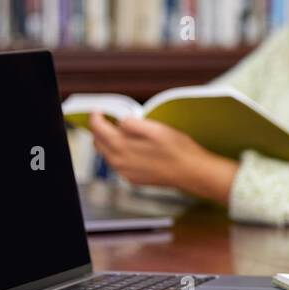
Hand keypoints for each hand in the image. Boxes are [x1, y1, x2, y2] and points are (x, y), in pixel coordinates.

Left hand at [88, 111, 236, 200]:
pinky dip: (119, 153)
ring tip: (119, 131)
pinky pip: (119, 164)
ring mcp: (126, 173)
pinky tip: (132, 148)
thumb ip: (133, 124)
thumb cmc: (178, 150)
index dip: (96, 118)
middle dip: (99, 130)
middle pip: (99, 144)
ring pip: (107, 155)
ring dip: (108, 142)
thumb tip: (121, 122)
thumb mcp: (157, 128)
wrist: (192, 172)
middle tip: (106, 119)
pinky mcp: (133, 179)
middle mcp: (120, 162)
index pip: (98, 130)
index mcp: (123, 147)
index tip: (98, 111)